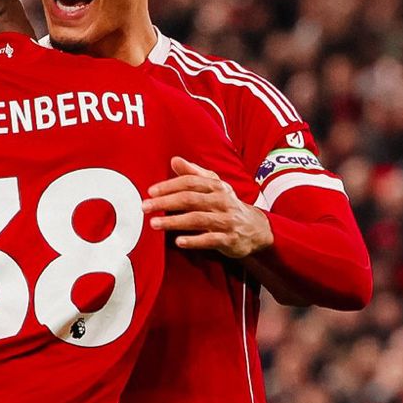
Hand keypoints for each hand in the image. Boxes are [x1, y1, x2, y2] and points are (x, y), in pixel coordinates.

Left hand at [143, 156, 273, 258]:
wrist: (257, 228)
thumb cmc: (228, 205)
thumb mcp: (215, 186)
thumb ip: (194, 173)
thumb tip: (174, 160)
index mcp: (216, 186)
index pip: (190, 182)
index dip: (170, 186)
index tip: (150, 191)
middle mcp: (222, 201)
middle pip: (190, 199)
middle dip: (166, 202)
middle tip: (145, 207)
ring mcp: (226, 220)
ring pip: (197, 219)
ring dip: (174, 222)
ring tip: (154, 224)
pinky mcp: (229, 239)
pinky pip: (210, 239)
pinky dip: (194, 240)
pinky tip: (178, 242)